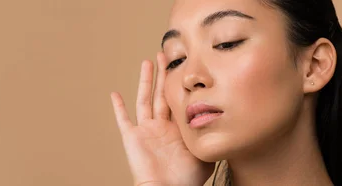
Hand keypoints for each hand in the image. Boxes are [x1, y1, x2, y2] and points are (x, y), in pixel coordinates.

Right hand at [111, 52, 214, 185]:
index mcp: (178, 129)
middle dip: (163, 74)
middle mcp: (161, 127)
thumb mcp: (206, 152)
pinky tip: (114, 94)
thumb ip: (212, 135)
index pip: (178, 100)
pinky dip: (118, 107)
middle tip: (164, 55)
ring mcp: (146, 131)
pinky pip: (124, 119)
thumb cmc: (187, 178)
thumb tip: (227, 120)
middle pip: (161, 94)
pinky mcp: (133, 138)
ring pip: (145, 100)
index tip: (184, 66)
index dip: (179, 84)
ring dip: (145, 81)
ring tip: (147, 63)